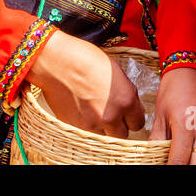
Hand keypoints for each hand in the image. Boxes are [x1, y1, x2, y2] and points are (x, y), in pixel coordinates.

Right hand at [26, 31, 144, 136]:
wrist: (57, 62)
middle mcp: (111, 116)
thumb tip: (128, 103)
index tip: (128, 114)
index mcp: (126, 100)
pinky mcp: (75, 127)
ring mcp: (92, 124)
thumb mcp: (116, 72)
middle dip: (118, 125)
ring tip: (95, 111)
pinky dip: (87, 127)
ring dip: (103, 128)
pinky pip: (87, 134)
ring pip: (104, 137)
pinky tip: (83, 111)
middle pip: (122, 135)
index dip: (132, 118)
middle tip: (112, 113)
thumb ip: (125, 92)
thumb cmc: (86, 59)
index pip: (138, 123)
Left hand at [150, 66, 195, 164]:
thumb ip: (157, 142)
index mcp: (186, 123)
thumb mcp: (160, 115)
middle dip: (188, 170)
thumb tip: (153, 160)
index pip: (178, 161)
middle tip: (179, 167)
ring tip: (191, 162)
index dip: (170, 170)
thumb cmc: (176, 87)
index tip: (166, 169)